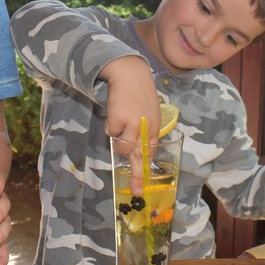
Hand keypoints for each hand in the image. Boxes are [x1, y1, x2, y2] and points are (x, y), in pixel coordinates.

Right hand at [102, 56, 159, 193]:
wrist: (130, 74)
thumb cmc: (139, 92)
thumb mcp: (149, 111)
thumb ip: (144, 129)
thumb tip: (134, 148)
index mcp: (154, 127)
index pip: (151, 152)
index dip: (147, 169)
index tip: (144, 185)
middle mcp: (146, 128)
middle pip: (139, 156)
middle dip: (136, 175)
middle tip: (135, 190)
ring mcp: (133, 125)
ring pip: (122, 147)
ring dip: (117, 141)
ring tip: (118, 125)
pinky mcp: (120, 120)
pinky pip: (111, 133)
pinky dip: (110, 126)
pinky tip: (114, 114)